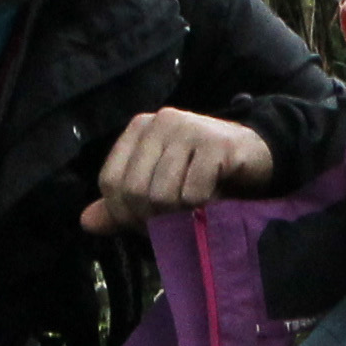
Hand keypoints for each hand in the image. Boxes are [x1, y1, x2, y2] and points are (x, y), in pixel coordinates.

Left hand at [81, 108, 278, 229]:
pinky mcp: (217, 144)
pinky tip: (216, 201)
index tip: (149, 222)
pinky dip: (203, 209)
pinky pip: (194, 193)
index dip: (124, 212)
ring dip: (180, 216)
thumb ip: (123, 204)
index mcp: (140, 128)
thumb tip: (86, 222)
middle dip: (153, 218)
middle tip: (176, 221)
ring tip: (197, 210)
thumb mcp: (160, 186)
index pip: (111, 181)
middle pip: (134, 190)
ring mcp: (189, 129)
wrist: (260, 155)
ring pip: (163, 194)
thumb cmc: (205, 173)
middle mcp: (160, 122)